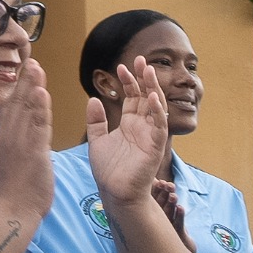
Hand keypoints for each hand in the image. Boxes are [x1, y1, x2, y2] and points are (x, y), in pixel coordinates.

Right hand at [0, 57, 53, 220]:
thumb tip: (23, 140)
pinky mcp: (31, 152)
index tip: (27, 73)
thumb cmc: (16, 191)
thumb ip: (20, 147)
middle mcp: (10, 137)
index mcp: (8, 139)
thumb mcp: (16, 163)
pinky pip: (36, 126)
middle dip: (25, 82)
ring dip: (31, 87)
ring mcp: (20, 143)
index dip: (20, 90)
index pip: (14, 109)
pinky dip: (37, 108)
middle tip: (33, 61)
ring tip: (37, 68)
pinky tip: (40, 92)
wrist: (12, 210)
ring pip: (25, 110)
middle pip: (17, 103)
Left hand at [86, 59, 173, 209]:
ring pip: (155, 107)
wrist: (115, 193)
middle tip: (140, 59)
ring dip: (153, 88)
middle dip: (143, 78)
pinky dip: (157, 111)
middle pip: (146, 97)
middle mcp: (143, 128)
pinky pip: (159, 126)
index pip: (133, 98)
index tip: (121, 66)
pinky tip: (152, 97)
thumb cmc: (108, 171)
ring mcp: (151, 136)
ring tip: (148, 70)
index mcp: (130, 125)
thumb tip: (93, 99)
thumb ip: (96, 120)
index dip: (128, 82)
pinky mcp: (155, 147)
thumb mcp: (97, 140)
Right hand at [149, 180, 194, 252]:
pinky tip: (181, 207)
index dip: (158, 190)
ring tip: (173, 195)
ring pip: (168, 214)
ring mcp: (167, 229)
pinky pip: (178, 224)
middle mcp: (158, 222)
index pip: (154, 200)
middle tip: (167, 185)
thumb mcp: (166, 211)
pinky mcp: (178, 236)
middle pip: (160, 206)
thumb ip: (161, 196)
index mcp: (154, 214)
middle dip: (164, 194)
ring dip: (171, 204)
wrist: (179, 252)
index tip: (161, 181)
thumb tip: (156, 179)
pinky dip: (180, 215)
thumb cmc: (171, 228)